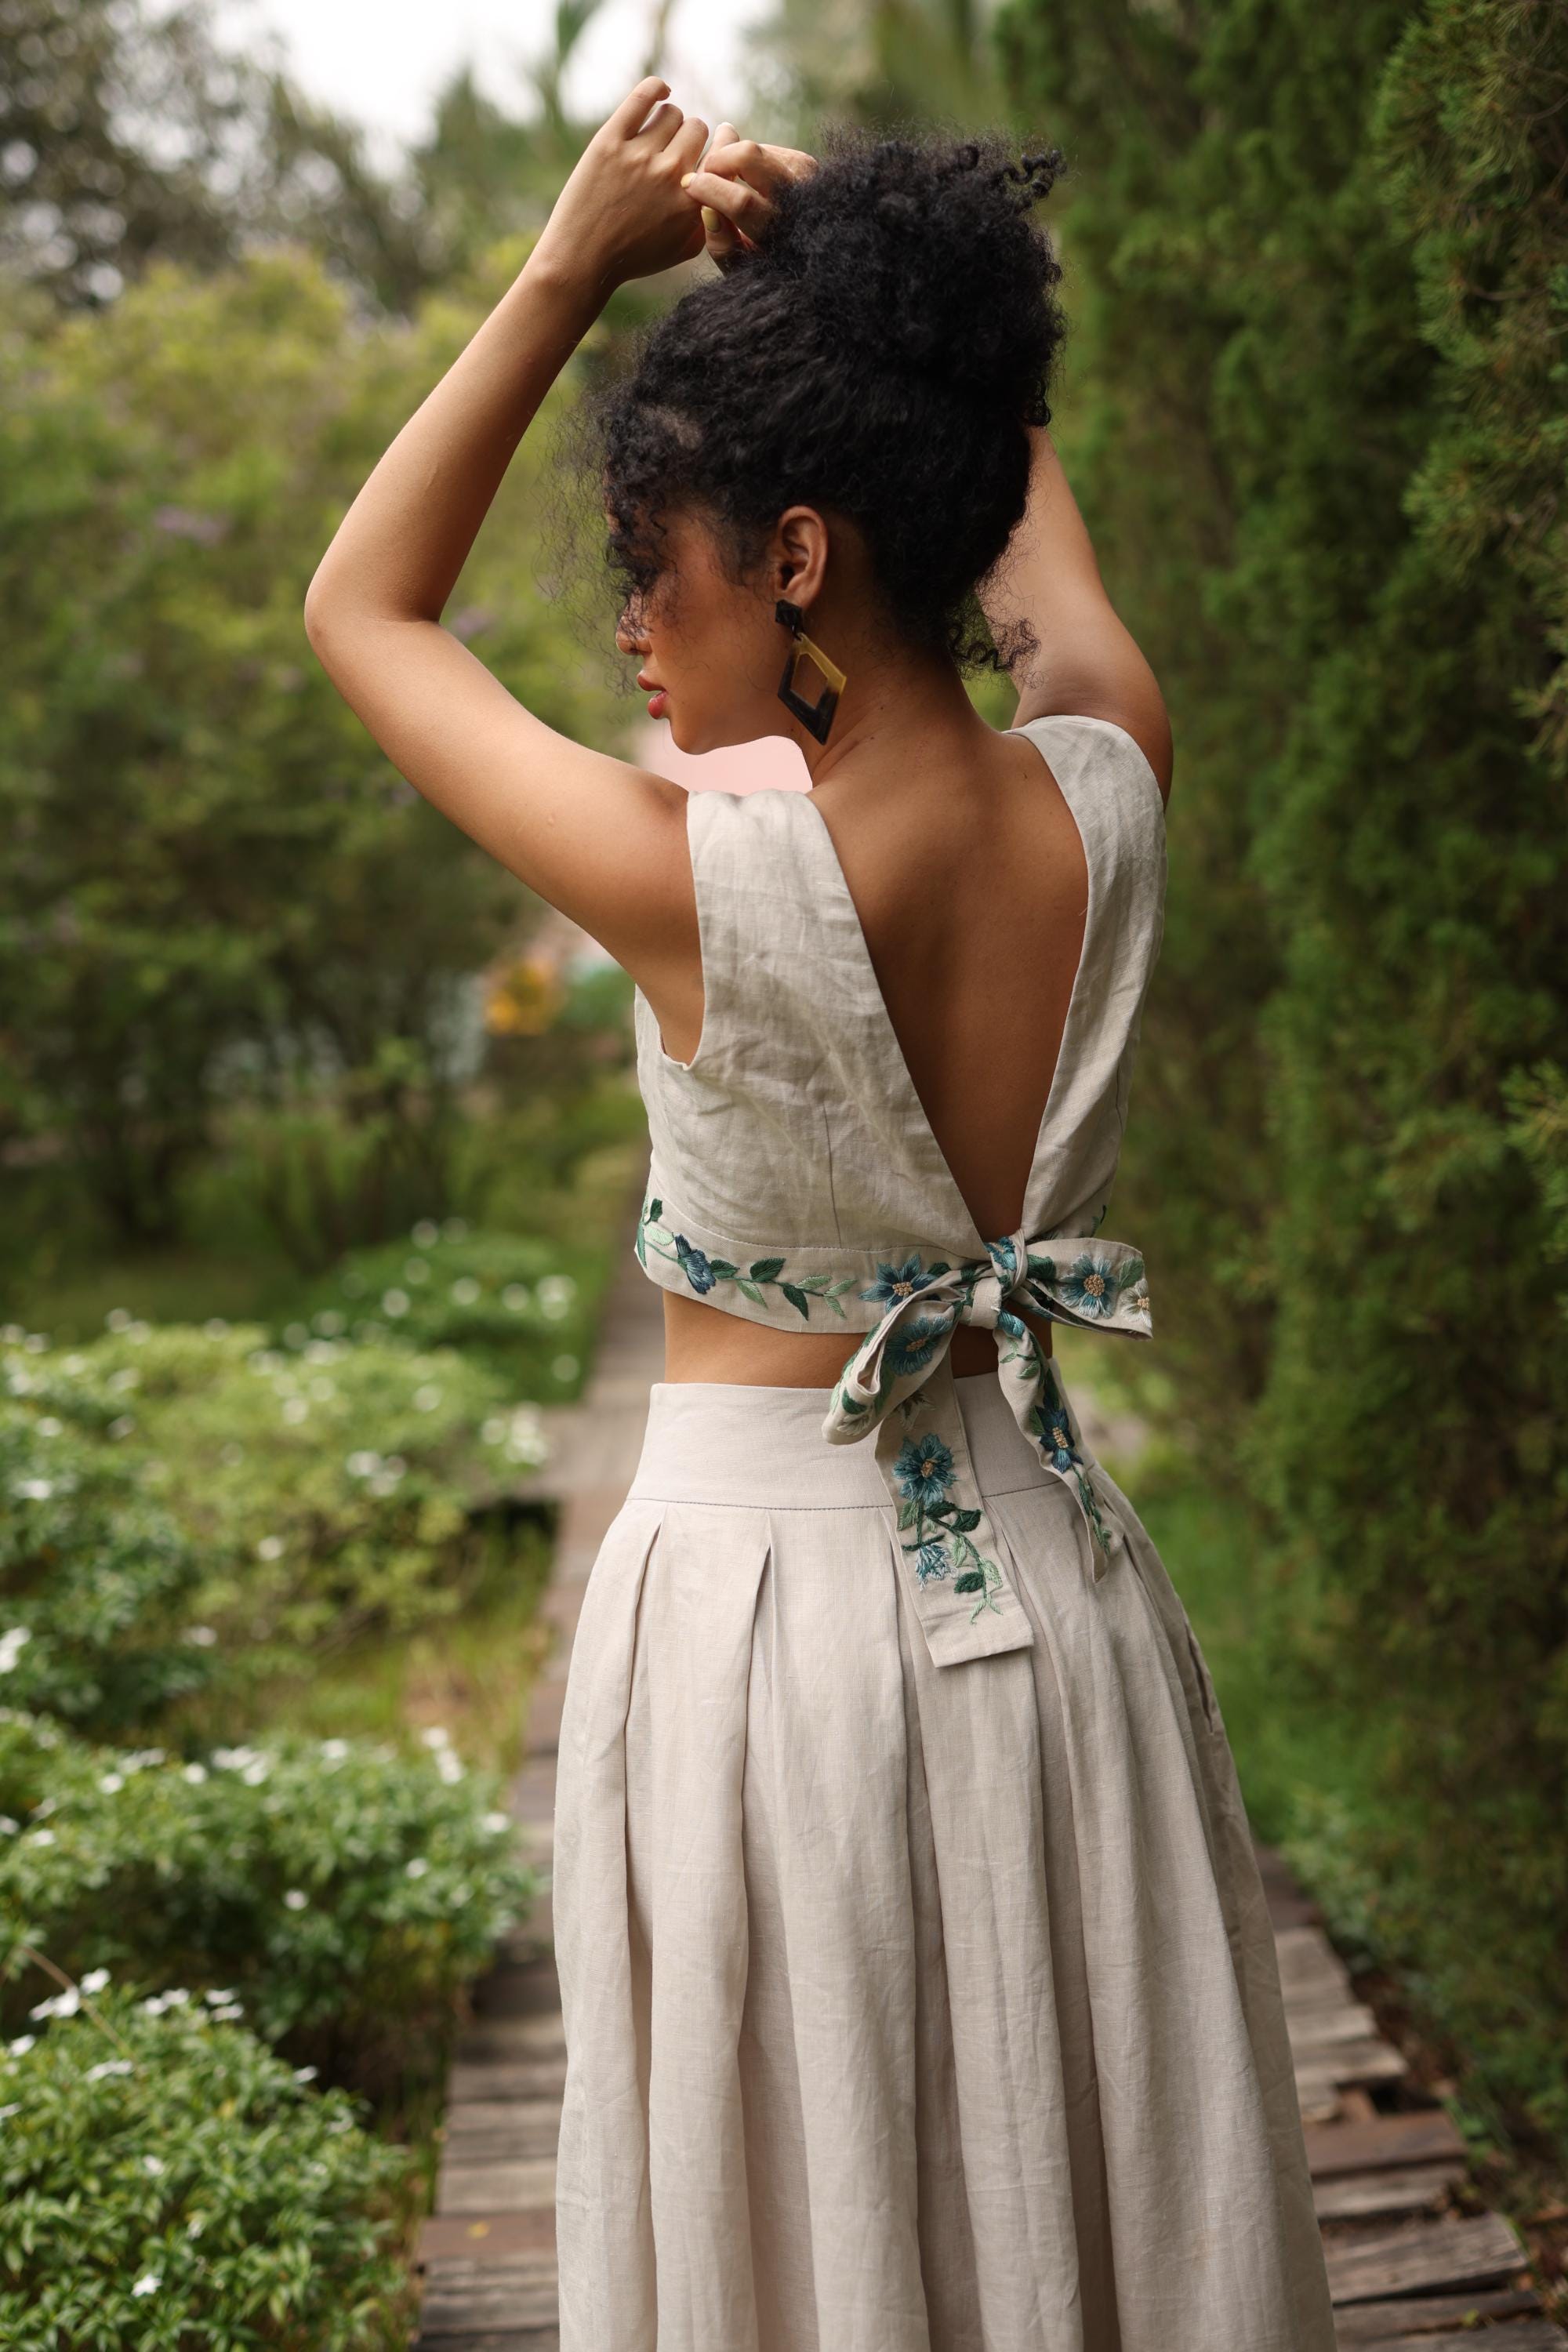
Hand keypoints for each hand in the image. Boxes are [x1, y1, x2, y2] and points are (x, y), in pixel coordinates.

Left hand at [532, 76, 709, 292]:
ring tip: (655, 138)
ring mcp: (639, 155)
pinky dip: (655, 89)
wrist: (583, 260)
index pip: (718, 156)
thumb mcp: (684, 249)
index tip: (704, 154)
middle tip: (673, 151)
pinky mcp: (610, 141)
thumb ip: (709, 217)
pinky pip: (642, 97)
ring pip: (671, 112)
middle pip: (696, 128)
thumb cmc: (634, 257)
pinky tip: (660, 91)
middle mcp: (670, 174)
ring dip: (667, 122)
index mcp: (693, 201)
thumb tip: (720, 185)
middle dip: (688, 138)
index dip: (713, 152)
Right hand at [679, 127, 818, 270]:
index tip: (690, 185)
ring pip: (755, 149)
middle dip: (718, 159)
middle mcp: (797, 199)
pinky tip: (746, 180)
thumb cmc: (767, 266)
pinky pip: (764, 150)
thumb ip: (721, 245)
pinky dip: (747, 162)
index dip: (709, 188)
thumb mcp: (742, 269)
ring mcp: (805, 175)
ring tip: (723, 179)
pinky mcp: (805, 162)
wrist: (811, 252)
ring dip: (731, 159)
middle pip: (749, 156)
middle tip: (706, 173)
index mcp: (779, 233)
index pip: (741, 201)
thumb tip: (707, 209)